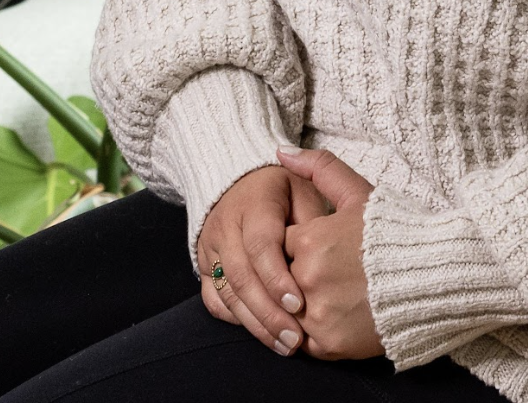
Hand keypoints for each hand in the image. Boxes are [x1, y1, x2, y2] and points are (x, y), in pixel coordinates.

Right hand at [196, 164, 326, 354]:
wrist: (243, 183)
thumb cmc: (286, 191)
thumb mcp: (306, 188)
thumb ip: (314, 219)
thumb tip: (323, 256)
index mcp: (253, 202)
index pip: (261, 245)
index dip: (278, 278)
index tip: (299, 304)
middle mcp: (225, 224)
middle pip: (241, 275)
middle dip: (268, 311)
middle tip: (294, 338)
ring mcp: (210, 247)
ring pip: (226, 292)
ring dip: (255, 323)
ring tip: (283, 344)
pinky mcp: (204, 267)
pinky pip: (214, 300)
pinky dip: (237, 320)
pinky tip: (262, 334)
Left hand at [276, 146, 383, 359]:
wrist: (437, 277)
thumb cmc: (397, 232)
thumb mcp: (359, 193)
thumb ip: (320, 168)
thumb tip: (280, 151)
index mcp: (311, 239)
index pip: (282, 245)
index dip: (301, 247)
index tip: (323, 249)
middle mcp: (308, 277)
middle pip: (282, 280)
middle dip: (300, 277)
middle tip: (330, 276)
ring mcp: (318, 314)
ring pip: (289, 313)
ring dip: (304, 307)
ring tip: (334, 298)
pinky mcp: (330, 344)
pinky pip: (304, 343)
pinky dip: (315, 333)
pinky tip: (337, 318)